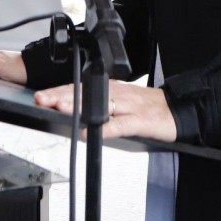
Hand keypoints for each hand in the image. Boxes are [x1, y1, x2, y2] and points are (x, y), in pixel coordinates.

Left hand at [35, 80, 176, 141]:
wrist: (179, 110)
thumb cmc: (149, 109)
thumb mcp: (121, 103)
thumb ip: (101, 106)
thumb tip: (74, 110)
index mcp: (111, 89)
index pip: (80, 88)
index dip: (59, 91)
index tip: (41, 96)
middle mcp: (118, 94)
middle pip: (86, 93)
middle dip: (61, 96)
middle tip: (42, 99)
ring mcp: (129, 107)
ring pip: (100, 104)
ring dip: (78, 106)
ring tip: (59, 108)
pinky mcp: (142, 121)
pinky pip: (122, 124)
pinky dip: (106, 128)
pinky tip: (92, 132)